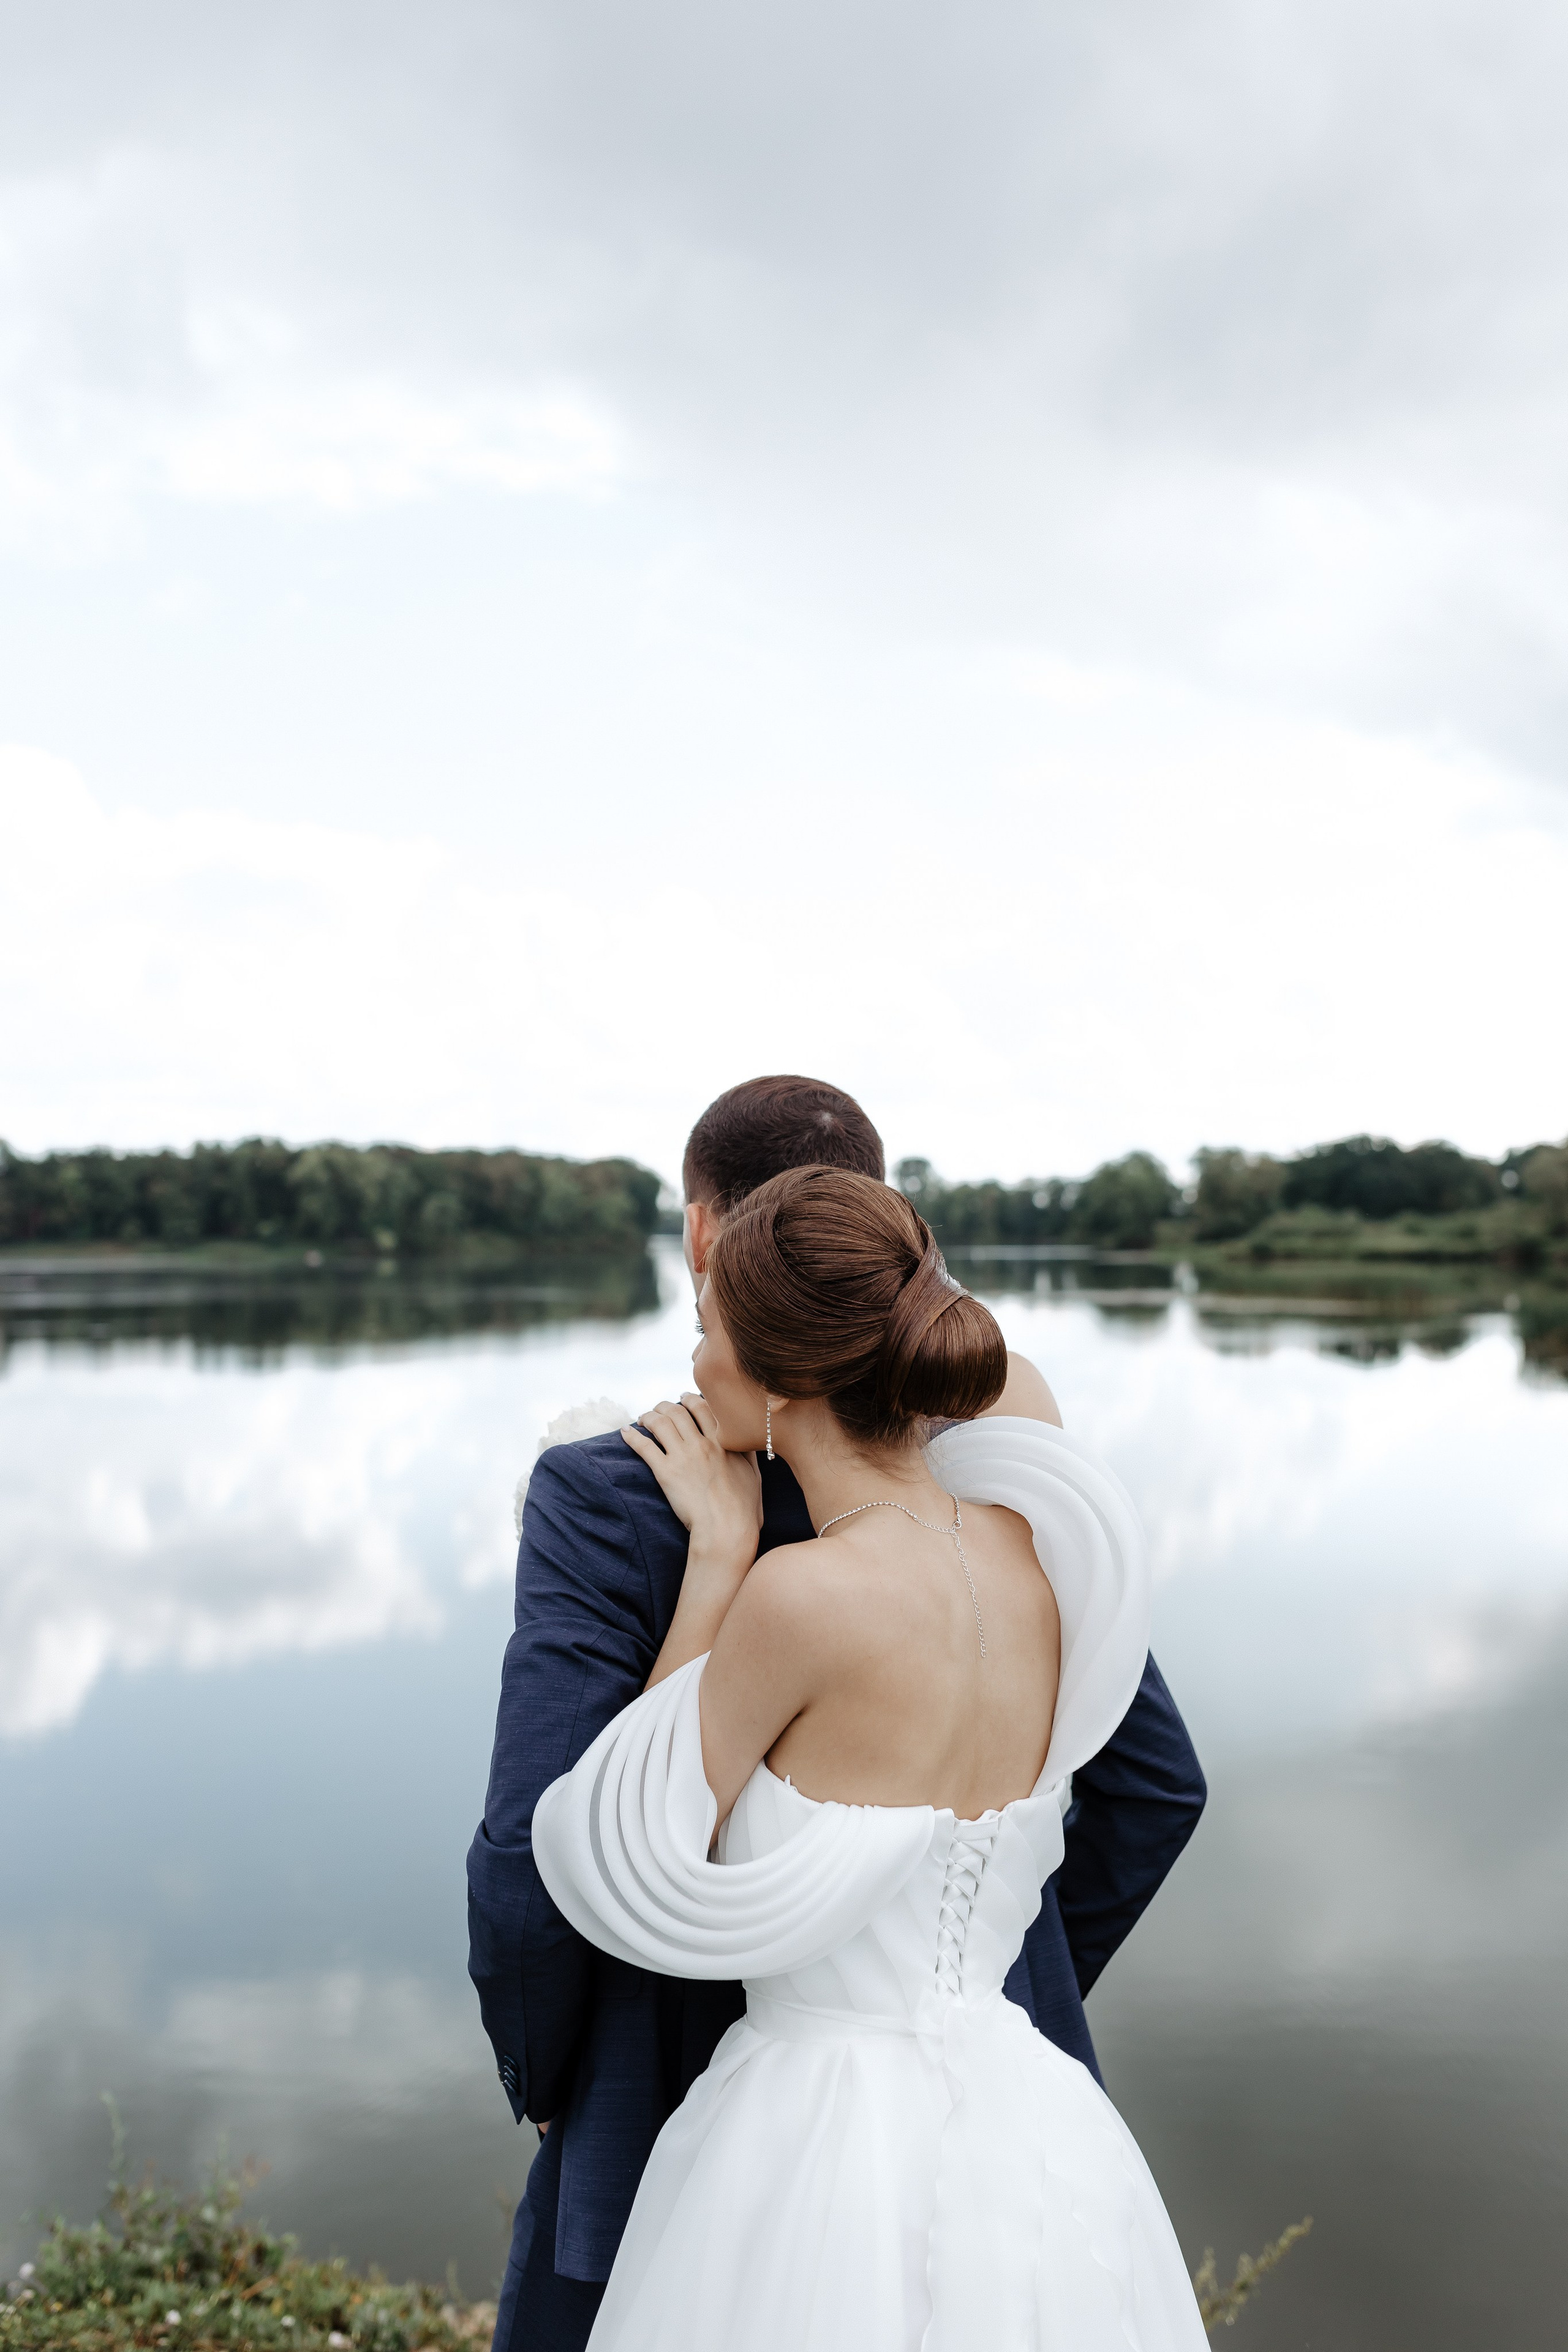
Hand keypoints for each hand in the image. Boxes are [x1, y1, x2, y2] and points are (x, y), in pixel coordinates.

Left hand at [621, 1394, 762, 1578]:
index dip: (690, 1399)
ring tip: (643, 1418)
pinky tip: (625, 1432)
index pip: (703, 1407)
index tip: (684, 1398)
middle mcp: (702, 1443)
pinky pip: (645, 1447)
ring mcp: (683, 1456)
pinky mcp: (666, 1472)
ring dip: (649, 1416)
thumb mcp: (753, 1474)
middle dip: (666, 1405)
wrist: (727, 1529)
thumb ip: (747, 1453)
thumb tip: (746, 1442)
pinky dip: (633, 1437)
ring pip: (661, 1423)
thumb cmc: (744, 1508)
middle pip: (678, 1411)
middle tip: (660, 1408)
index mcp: (724, 1441)